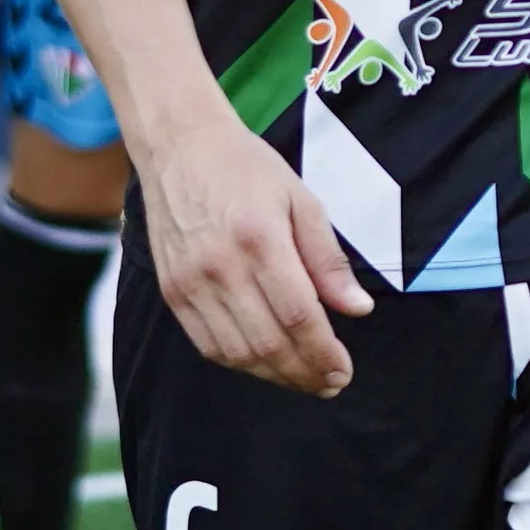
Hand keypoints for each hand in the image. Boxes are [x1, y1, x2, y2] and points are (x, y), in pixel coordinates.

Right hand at [138, 99, 367, 394]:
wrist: (179, 146)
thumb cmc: (246, 168)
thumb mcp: (301, 200)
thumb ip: (328, 258)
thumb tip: (358, 310)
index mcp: (259, 238)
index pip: (299, 316)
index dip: (324, 353)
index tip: (344, 371)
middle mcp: (220, 265)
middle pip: (268, 342)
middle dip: (305, 373)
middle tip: (331, 383)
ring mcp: (190, 282)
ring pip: (237, 352)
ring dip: (275, 375)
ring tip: (304, 379)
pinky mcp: (172, 291)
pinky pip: (207, 344)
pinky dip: (240, 363)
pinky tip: (266, 363)